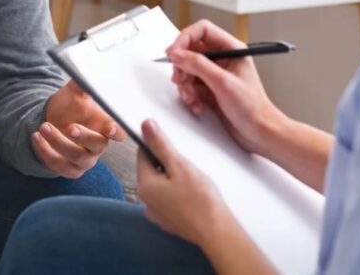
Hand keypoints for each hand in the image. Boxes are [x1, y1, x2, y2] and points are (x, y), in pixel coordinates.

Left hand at [34, 79, 125, 178]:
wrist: (53, 121)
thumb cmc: (70, 107)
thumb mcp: (75, 93)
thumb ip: (82, 83)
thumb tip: (84, 70)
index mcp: (104, 126)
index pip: (118, 132)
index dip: (116, 132)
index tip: (111, 128)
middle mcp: (98, 146)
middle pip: (98, 145)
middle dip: (83, 137)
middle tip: (69, 127)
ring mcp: (85, 160)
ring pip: (75, 157)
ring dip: (58, 143)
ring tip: (43, 127)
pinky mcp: (69, 170)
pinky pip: (58, 166)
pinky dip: (45, 152)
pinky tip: (36, 137)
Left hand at [136, 119, 235, 247]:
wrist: (216, 232)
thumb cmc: (200, 200)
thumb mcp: (180, 165)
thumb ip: (161, 145)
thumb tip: (145, 126)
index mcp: (144, 186)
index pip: (143, 155)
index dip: (157, 146)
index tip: (172, 145)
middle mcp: (146, 202)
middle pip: (152, 171)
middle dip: (168, 164)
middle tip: (187, 165)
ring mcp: (157, 214)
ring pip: (162, 186)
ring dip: (174, 179)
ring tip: (193, 181)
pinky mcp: (169, 221)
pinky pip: (169, 200)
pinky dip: (178, 194)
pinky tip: (193, 195)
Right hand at [167, 20, 286, 157]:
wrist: (260, 133)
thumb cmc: (253, 108)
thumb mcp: (223, 83)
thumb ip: (198, 65)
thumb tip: (177, 53)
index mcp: (232, 49)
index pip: (203, 30)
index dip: (185, 38)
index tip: (173, 53)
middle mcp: (223, 59)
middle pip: (191, 50)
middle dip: (183, 66)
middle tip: (180, 79)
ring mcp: (215, 74)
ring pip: (188, 70)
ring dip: (186, 85)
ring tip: (193, 98)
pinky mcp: (210, 89)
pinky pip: (190, 86)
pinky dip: (190, 96)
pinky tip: (198, 106)